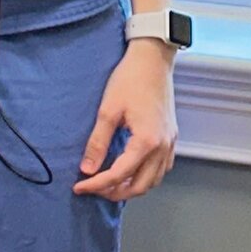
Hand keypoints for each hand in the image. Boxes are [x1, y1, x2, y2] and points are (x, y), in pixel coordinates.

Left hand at [73, 39, 176, 200]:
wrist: (152, 59)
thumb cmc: (130, 79)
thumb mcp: (108, 110)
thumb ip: (98, 142)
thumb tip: (87, 168)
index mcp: (146, 141)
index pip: (119, 175)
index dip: (97, 184)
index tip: (79, 186)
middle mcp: (162, 147)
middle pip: (141, 186)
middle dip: (116, 192)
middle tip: (93, 188)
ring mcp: (170, 142)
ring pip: (154, 180)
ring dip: (132, 187)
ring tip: (110, 184)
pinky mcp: (171, 136)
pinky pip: (161, 168)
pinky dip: (146, 176)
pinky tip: (131, 171)